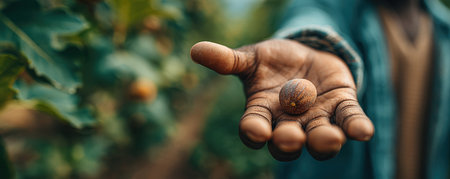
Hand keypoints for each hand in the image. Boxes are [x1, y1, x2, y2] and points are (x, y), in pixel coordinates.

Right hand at [190, 39, 373, 160]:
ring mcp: (316, 117)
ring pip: (320, 138)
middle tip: (292, 137)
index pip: (254, 129)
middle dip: (290, 142)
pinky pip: (349, 120)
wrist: (304, 57)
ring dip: (324, 141)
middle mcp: (289, 122)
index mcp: (263, 113)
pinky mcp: (341, 106)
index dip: (254, 132)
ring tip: (330, 137)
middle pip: (287, 143)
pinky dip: (356, 126)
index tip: (257, 132)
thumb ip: (228, 60)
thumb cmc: (272, 62)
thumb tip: (195, 50)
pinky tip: (363, 131)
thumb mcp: (250, 58)